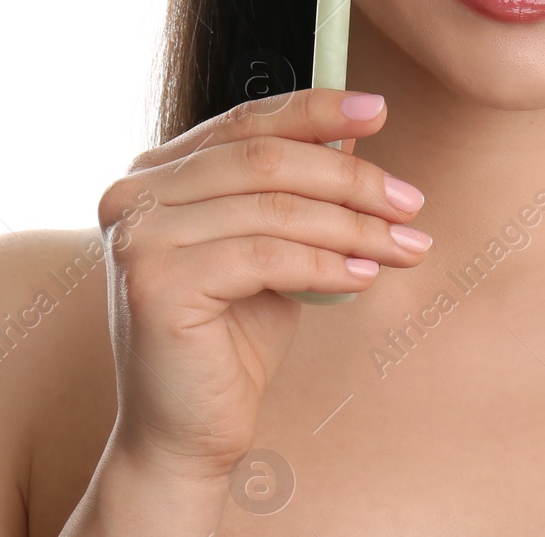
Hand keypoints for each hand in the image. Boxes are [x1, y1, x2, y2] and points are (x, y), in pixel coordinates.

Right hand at [95, 88, 429, 482]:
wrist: (185, 434)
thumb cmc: (231, 337)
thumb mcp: (271, 245)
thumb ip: (294, 190)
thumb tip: (356, 135)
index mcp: (155, 173)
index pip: (245, 122)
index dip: (315, 111)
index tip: (379, 111)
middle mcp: (134, 195)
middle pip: (265, 160)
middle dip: (350, 178)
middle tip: (409, 200)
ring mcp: (138, 237)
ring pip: (273, 208)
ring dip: (352, 226)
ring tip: (404, 244)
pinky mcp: (156, 284)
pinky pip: (266, 257)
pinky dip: (325, 265)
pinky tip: (363, 278)